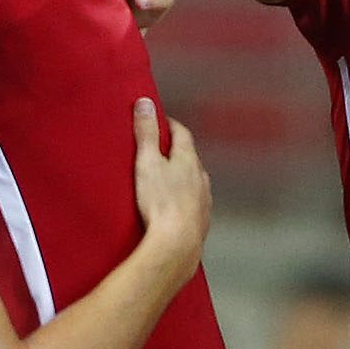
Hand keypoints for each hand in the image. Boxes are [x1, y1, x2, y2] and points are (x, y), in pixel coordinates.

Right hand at [130, 99, 210, 255]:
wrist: (177, 244)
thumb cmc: (161, 204)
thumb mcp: (147, 162)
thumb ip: (146, 133)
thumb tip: (146, 104)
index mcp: (188, 160)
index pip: (182, 133)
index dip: (170, 125)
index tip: (160, 121)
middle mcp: (201, 178)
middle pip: (190, 157)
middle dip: (175, 151)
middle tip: (159, 148)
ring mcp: (203, 200)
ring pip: (194, 181)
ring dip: (182, 177)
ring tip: (165, 178)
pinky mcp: (200, 220)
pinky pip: (193, 203)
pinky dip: (184, 199)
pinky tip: (174, 206)